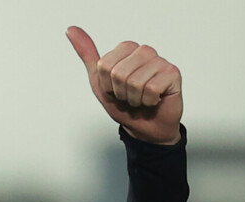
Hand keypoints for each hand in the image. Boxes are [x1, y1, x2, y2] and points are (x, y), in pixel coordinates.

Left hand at [66, 27, 181, 144]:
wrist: (144, 128)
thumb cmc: (124, 105)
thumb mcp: (99, 82)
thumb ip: (88, 55)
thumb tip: (71, 30)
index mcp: (127, 49)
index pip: (105, 66)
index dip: (107, 85)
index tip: (115, 90)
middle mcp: (144, 51)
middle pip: (119, 73)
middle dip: (120, 93)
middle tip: (129, 97)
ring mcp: (160, 62)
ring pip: (135, 82)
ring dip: (135, 99)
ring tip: (141, 99)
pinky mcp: (172, 74)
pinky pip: (152, 89)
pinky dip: (148, 101)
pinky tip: (153, 100)